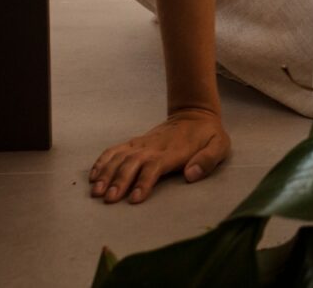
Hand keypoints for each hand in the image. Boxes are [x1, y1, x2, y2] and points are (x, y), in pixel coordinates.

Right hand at [89, 108, 230, 203]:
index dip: (143, 182)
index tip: (134, 199)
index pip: (154, 166)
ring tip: (96, 191)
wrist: (194, 113)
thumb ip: (207, 160)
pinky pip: (114, 150)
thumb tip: (191, 175)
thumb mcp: (219, 146)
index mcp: (173, 151)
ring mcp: (142, 143)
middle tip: (108, 199)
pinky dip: (102, 161)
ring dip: (106, 173)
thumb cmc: (208, 135)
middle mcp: (154, 146)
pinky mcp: (135, 142)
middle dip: (119, 181)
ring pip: (119, 157)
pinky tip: (93, 176)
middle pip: (132, 163)